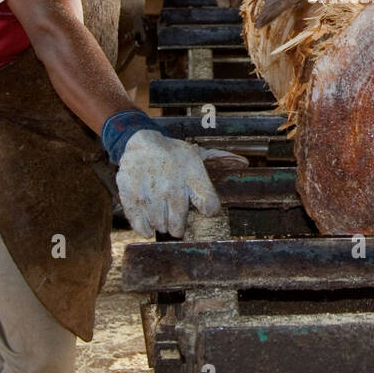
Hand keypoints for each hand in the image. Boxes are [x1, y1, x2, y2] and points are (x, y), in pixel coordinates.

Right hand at [115, 131, 245, 236]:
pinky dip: (144, 229)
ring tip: (161, 221)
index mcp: (191, 175)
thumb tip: (244, 164)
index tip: (203, 212)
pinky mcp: (130, 195)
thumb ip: (215, 171)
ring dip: (161, 226)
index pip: (209, 204)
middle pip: (178, 224)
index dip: (208, 211)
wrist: (140, 143)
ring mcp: (149, 191)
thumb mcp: (195, 160)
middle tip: (175, 226)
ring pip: (159, 224)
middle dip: (177, 228)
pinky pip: (139, 222)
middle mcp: (171, 185)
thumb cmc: (172, 157)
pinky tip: (148, 229)